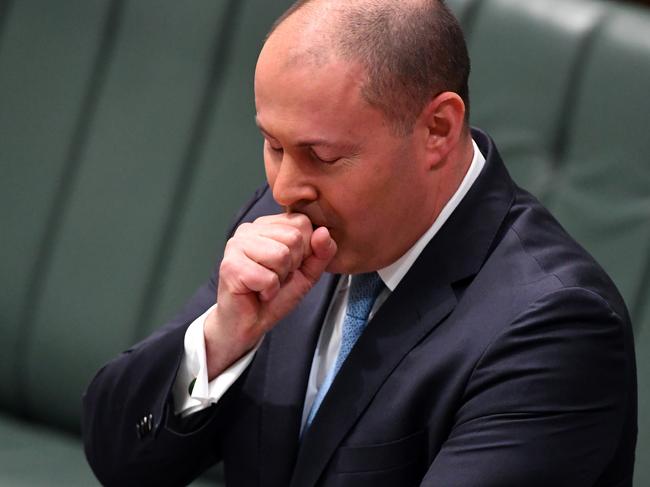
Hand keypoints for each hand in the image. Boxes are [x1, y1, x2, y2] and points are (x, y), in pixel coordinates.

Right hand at [204, 213, 336, 378]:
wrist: (249, 323)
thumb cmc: (275, 295)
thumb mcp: (308, 272)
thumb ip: (321, 252)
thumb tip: (323, 231)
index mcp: (267, 225)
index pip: (302, 222)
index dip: (305, 250)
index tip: (289, 266)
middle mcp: (249, 229)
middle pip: (293, 238)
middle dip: (292, 265)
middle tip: (276, 277)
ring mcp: (236, 245)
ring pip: (280, 255)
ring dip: (279, 278)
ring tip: (266, 284)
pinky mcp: (230, 266)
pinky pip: (267, 277)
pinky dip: (268, 291)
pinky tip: (258, 292)